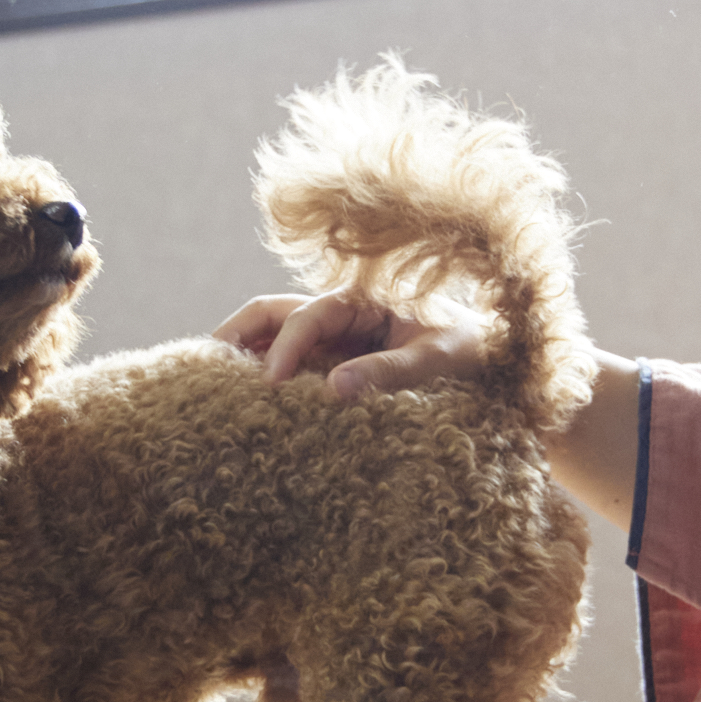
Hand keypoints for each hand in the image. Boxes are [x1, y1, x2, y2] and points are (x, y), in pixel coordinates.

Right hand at [214, 291, 485, 403]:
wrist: (496, 359)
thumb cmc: (473, 350)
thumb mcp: (440, 359)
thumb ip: (391, 371)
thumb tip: (333, 390)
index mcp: (365, 298)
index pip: (309, 315)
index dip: (285, 347)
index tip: (270, 385)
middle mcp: (342, 312)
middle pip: (272, 312)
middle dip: (237, 334)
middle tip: (204, 369)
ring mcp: (335, 338)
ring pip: (273, 335)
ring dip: (243, 354)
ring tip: (209, 385)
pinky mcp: (335, 363)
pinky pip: (291, 365)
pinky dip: (265, 375)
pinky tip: (243, 403)